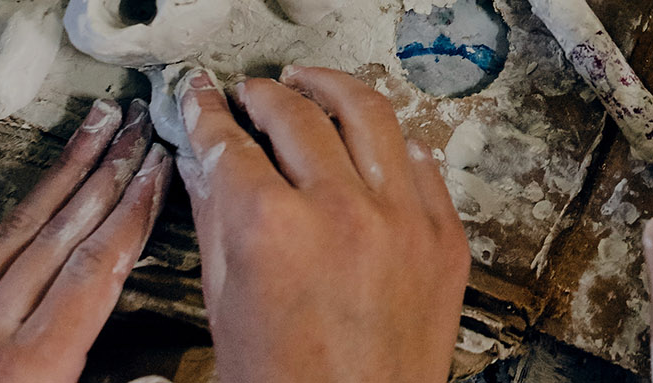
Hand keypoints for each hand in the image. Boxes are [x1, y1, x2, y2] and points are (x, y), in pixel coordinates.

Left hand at [0, 100, 171, 381]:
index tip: (161, 167)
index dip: (134, 214)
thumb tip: (158, 379)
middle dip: (108, 175)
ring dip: (59, 174)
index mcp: (34, 364)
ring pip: (12, 232)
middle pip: (62, 235)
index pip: (96, 269)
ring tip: (93, 127)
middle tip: (142, 126)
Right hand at [169, 65, 467, 381]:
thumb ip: (217, 217)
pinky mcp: (445, 239)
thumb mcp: (227, 299)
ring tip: (311, 85)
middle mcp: (342, 213)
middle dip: (265, 96)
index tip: (206, 100)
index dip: (210, 113)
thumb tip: (207, 161)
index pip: (231, 143)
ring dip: (332, 91)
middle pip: (298, 116)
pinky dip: (394, 141)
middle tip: (251, 94)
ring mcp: (403, 222)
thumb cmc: (288, 382)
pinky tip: (374, 137)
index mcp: (273, 229)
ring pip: (371, 116)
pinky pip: (424, 163)